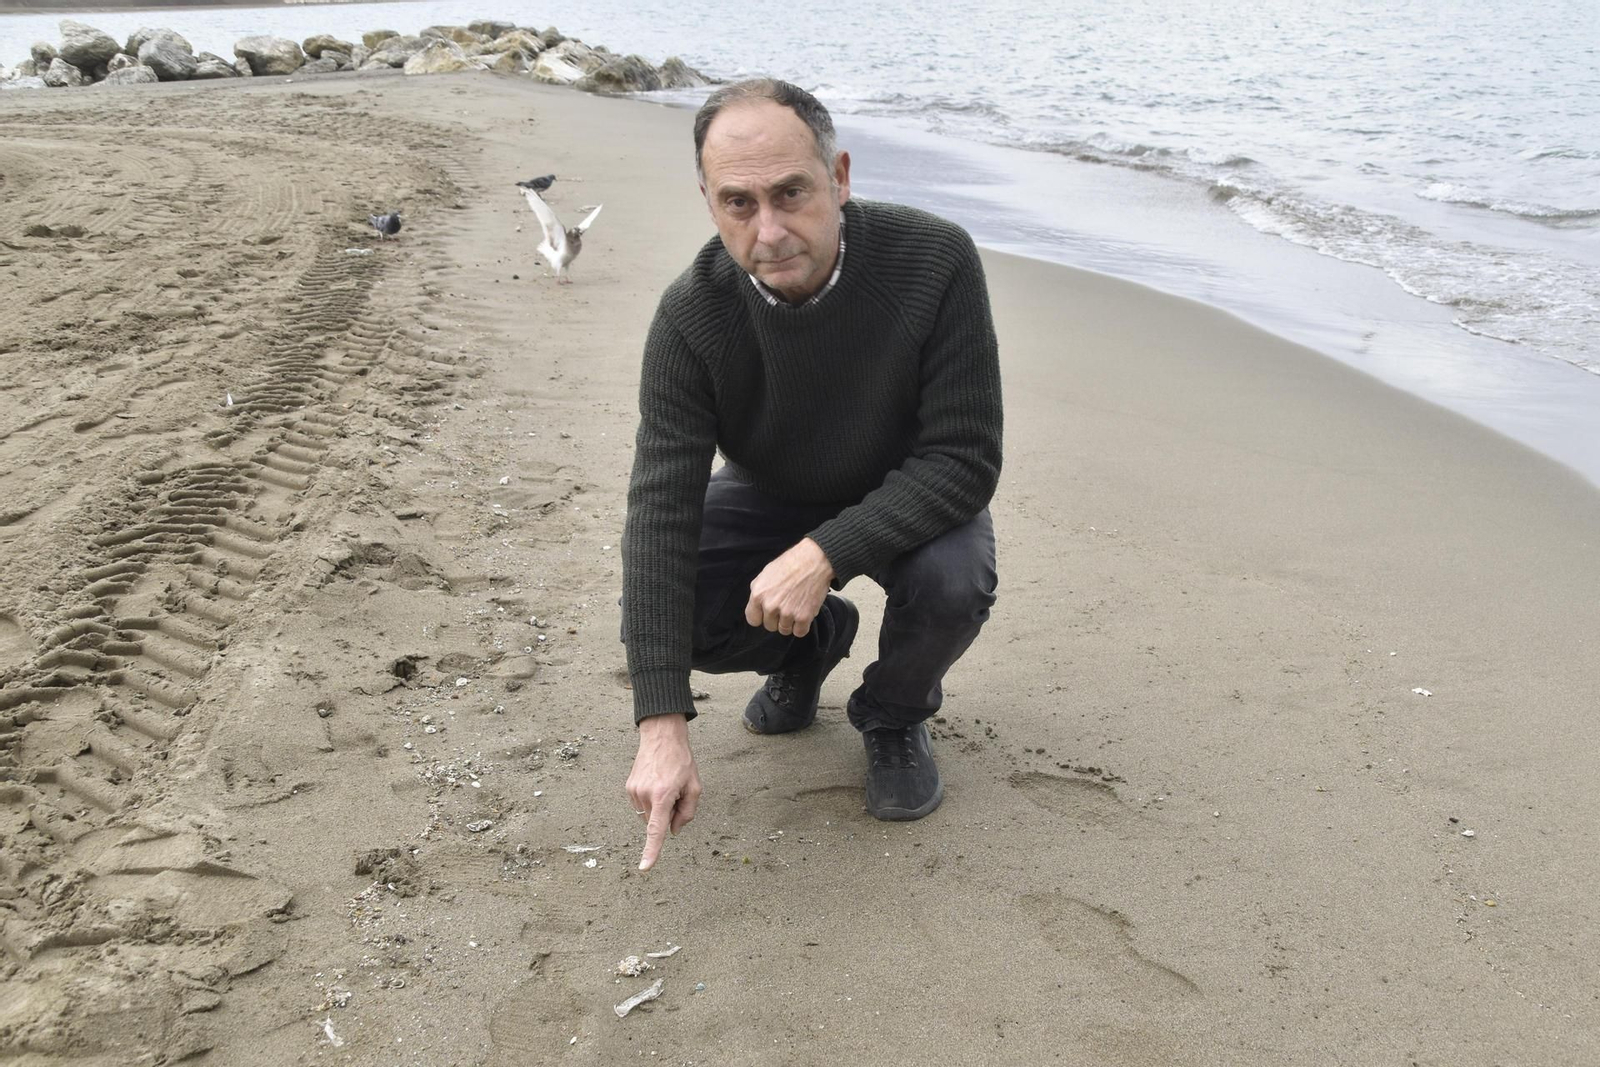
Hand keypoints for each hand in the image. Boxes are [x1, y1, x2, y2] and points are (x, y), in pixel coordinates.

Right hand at [625, 713, 700, 870]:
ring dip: (658, 808)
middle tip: (676, 794)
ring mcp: (634, 791)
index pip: (656, 830)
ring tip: (665, 785)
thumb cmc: (681, 760)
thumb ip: (687, 812)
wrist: (661, 736)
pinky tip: (656, 783)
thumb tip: (674, 831)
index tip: (644, 867)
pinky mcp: (629, 787)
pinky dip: (650, 801)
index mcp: (663, 795)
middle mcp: (645, 795)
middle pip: (656, 822)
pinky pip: (642, 805)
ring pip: (648, 815)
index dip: (651, 850)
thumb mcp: (694, 786)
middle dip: (667, 815)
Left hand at [744, 537, 834, 637]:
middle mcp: (770, 606)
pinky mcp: (803, 617)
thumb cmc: (791, 563)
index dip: (761, 616)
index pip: (753, 620)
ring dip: (790, 622)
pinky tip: (804, 613)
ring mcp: (787, 613)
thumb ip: (758, 591)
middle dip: (777, 618)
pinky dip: (802, 626)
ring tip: (796, 607)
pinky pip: (799, 632)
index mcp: (758, 595)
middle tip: (786, 605)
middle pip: (770, 626)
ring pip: (784, 630)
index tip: (768, 612)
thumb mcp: (765, 573)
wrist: (815, 560)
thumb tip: (756, 605)